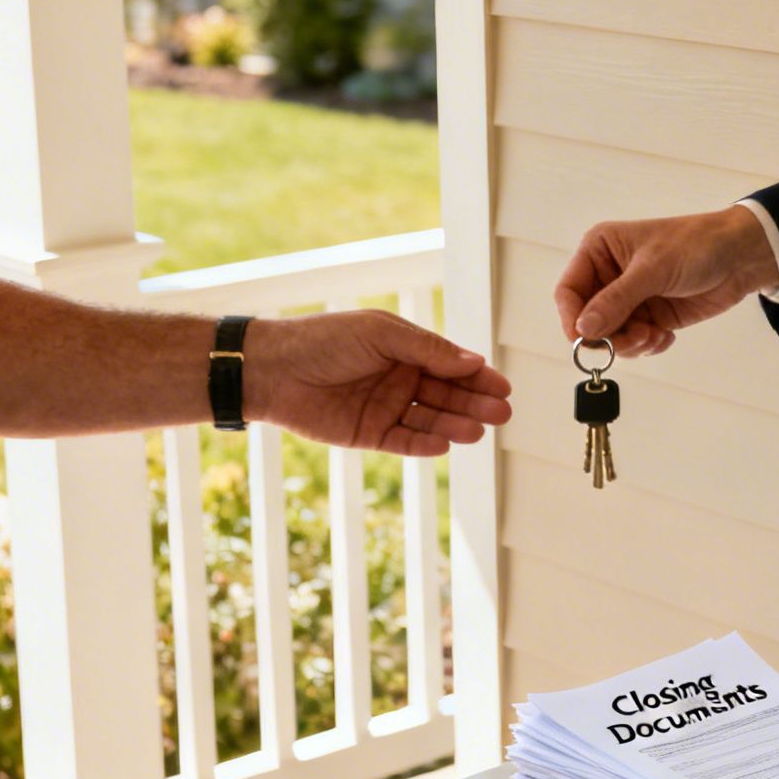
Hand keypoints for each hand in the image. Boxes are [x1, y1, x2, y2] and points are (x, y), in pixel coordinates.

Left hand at [243, 310, 511, 455]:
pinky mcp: (370, 435)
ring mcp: (386, 409)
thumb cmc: (325, 340)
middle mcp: (401, 380)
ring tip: (477, 430)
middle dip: (474, 404)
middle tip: (501, 414)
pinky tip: (444, 444)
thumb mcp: (381, 334)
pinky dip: (424, 444)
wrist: (274, 368)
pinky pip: (404, 442)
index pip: (452, 366)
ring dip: (455, 425)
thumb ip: (427, 350)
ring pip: (430, 421)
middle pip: (447, 396)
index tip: (503, 388)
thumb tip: (473, 362)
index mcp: (406, 351)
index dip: (479, 378)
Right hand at [555, 206, 778, 356]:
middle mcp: (609, 276)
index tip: (585, 340)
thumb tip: (583, 328)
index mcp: (599, 251)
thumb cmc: (695, 246)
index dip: (572, 318)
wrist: (740, 257)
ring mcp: (630, 299)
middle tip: (635, 339)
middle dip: (608, 336)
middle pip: (587, 320)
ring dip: (630, 344)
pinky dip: (647, 346)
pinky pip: (635, 343)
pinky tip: (666, 336)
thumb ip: (616, 300)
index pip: (569, 291)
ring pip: (611, 337)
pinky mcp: (650, 317)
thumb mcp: (653, 270)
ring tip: (655, 336)